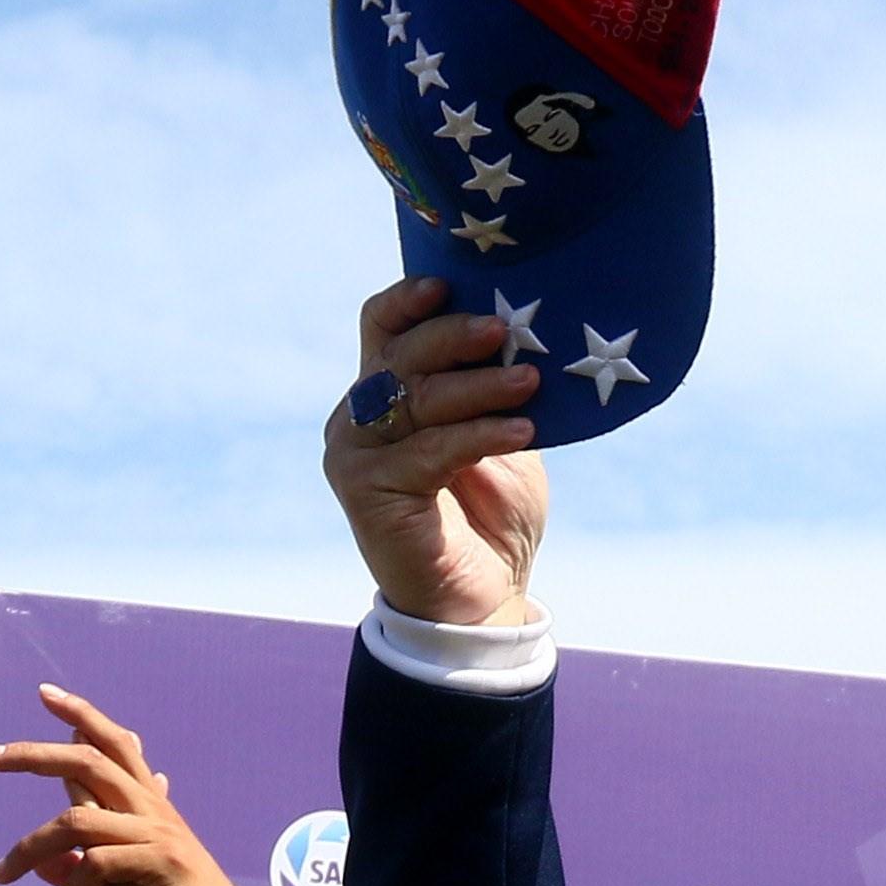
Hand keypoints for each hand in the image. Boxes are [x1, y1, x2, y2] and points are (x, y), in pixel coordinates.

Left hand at [0, 686, 245, 885]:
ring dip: (30, 848)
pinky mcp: (163, 864)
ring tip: (1, 874)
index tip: (44, 693)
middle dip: (32, 755)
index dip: (81, 714)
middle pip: (87, 761)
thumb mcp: (137, 878)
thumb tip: (56, 860)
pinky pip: (100, 863)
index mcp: (151, 803)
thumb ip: (101, 857)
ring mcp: (159, 833)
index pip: (114, 742)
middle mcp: (154, 808)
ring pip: (78, 819)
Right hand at [324, 279, 548, 630]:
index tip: (449, 285)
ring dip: (478, 387)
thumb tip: (528, 333)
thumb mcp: (502, 438)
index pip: (382, 328)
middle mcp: (359, 417)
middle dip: (453, 337)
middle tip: (503, 330)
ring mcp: (355, 454)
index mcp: (386, 394)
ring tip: (529, 383)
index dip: (408, 301)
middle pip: (399, 355)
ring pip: (416, 400)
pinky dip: (478, 434)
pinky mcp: (365, 491)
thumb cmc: (493, 517)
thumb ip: (495, 391)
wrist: (479, 600)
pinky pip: (428, 449)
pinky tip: (521, 430)